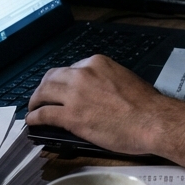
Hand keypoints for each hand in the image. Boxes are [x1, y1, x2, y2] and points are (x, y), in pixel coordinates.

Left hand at [25, 55, 171, 155]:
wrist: (151, 121)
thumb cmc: (146, 104)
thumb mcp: (124, 78)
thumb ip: (106, 80)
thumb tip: (97, 91)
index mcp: (97, 63)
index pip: (71, 69)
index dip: (64, 80)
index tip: (62, 88)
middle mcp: (82, 74)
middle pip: (52, 77)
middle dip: (44, 87)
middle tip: (41, 96)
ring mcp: (75, 95)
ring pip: (44, 92)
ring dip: (35, 100)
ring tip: (33, 108)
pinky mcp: (71, 116)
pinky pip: (44, 113)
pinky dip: (34, 117)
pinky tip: (32, 120)